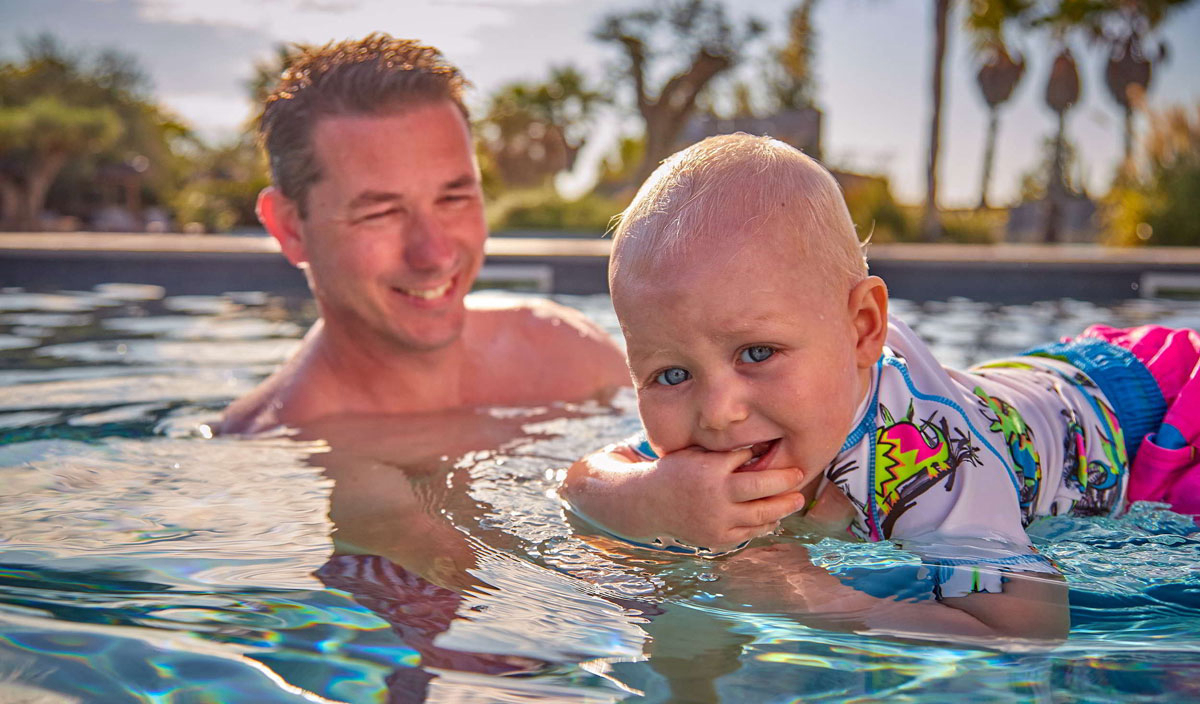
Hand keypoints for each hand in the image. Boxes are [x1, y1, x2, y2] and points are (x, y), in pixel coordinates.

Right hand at [563, 445, 807, 552]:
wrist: (649, 503)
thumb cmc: (677, 471)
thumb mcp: (698, 453)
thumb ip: (727, 452)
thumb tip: (764, 446)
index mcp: (711, 470)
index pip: (750, 460)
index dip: (766, 457)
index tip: (784, 452)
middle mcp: (716, 497)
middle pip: (763, 490)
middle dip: (786, 482)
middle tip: (800, 475)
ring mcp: (718, 521)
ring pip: (762, 515)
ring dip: (783, 507)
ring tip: (796, 500)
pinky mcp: (718, 539)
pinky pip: (750, 533)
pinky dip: (765, 524)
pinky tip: (774, 517)